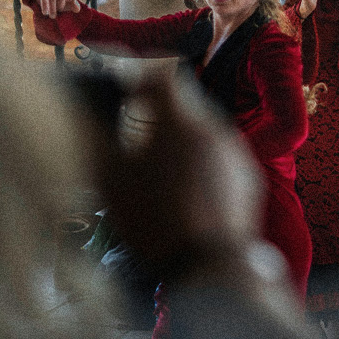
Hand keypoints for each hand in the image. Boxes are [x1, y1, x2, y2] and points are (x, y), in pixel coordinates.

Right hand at [21, 0, 80, 18]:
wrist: (55, 3)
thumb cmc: (63, 3)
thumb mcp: (69, 5)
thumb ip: (74, 6)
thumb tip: (77, 8)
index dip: (61, 1)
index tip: (61, 9)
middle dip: (53, 5)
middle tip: (53, 16)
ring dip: (44, 3)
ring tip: (45, 13)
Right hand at [89, 70, 261, 269]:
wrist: (210, 264)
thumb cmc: (156, 222)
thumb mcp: (113, 181)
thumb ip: (100, 140)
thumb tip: (90, 117)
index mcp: (182, 121)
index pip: (162, 73)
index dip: (138, 77)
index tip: (123, 95)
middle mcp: (216, 127)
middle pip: (184, 101)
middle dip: (158, 110)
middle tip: (135, 133)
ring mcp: (236, 151)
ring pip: (202, 128)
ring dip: (179, 136)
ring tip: (157, 168)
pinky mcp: (248, 175)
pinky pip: (219, 153)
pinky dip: (200, 159)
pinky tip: (184, 188)